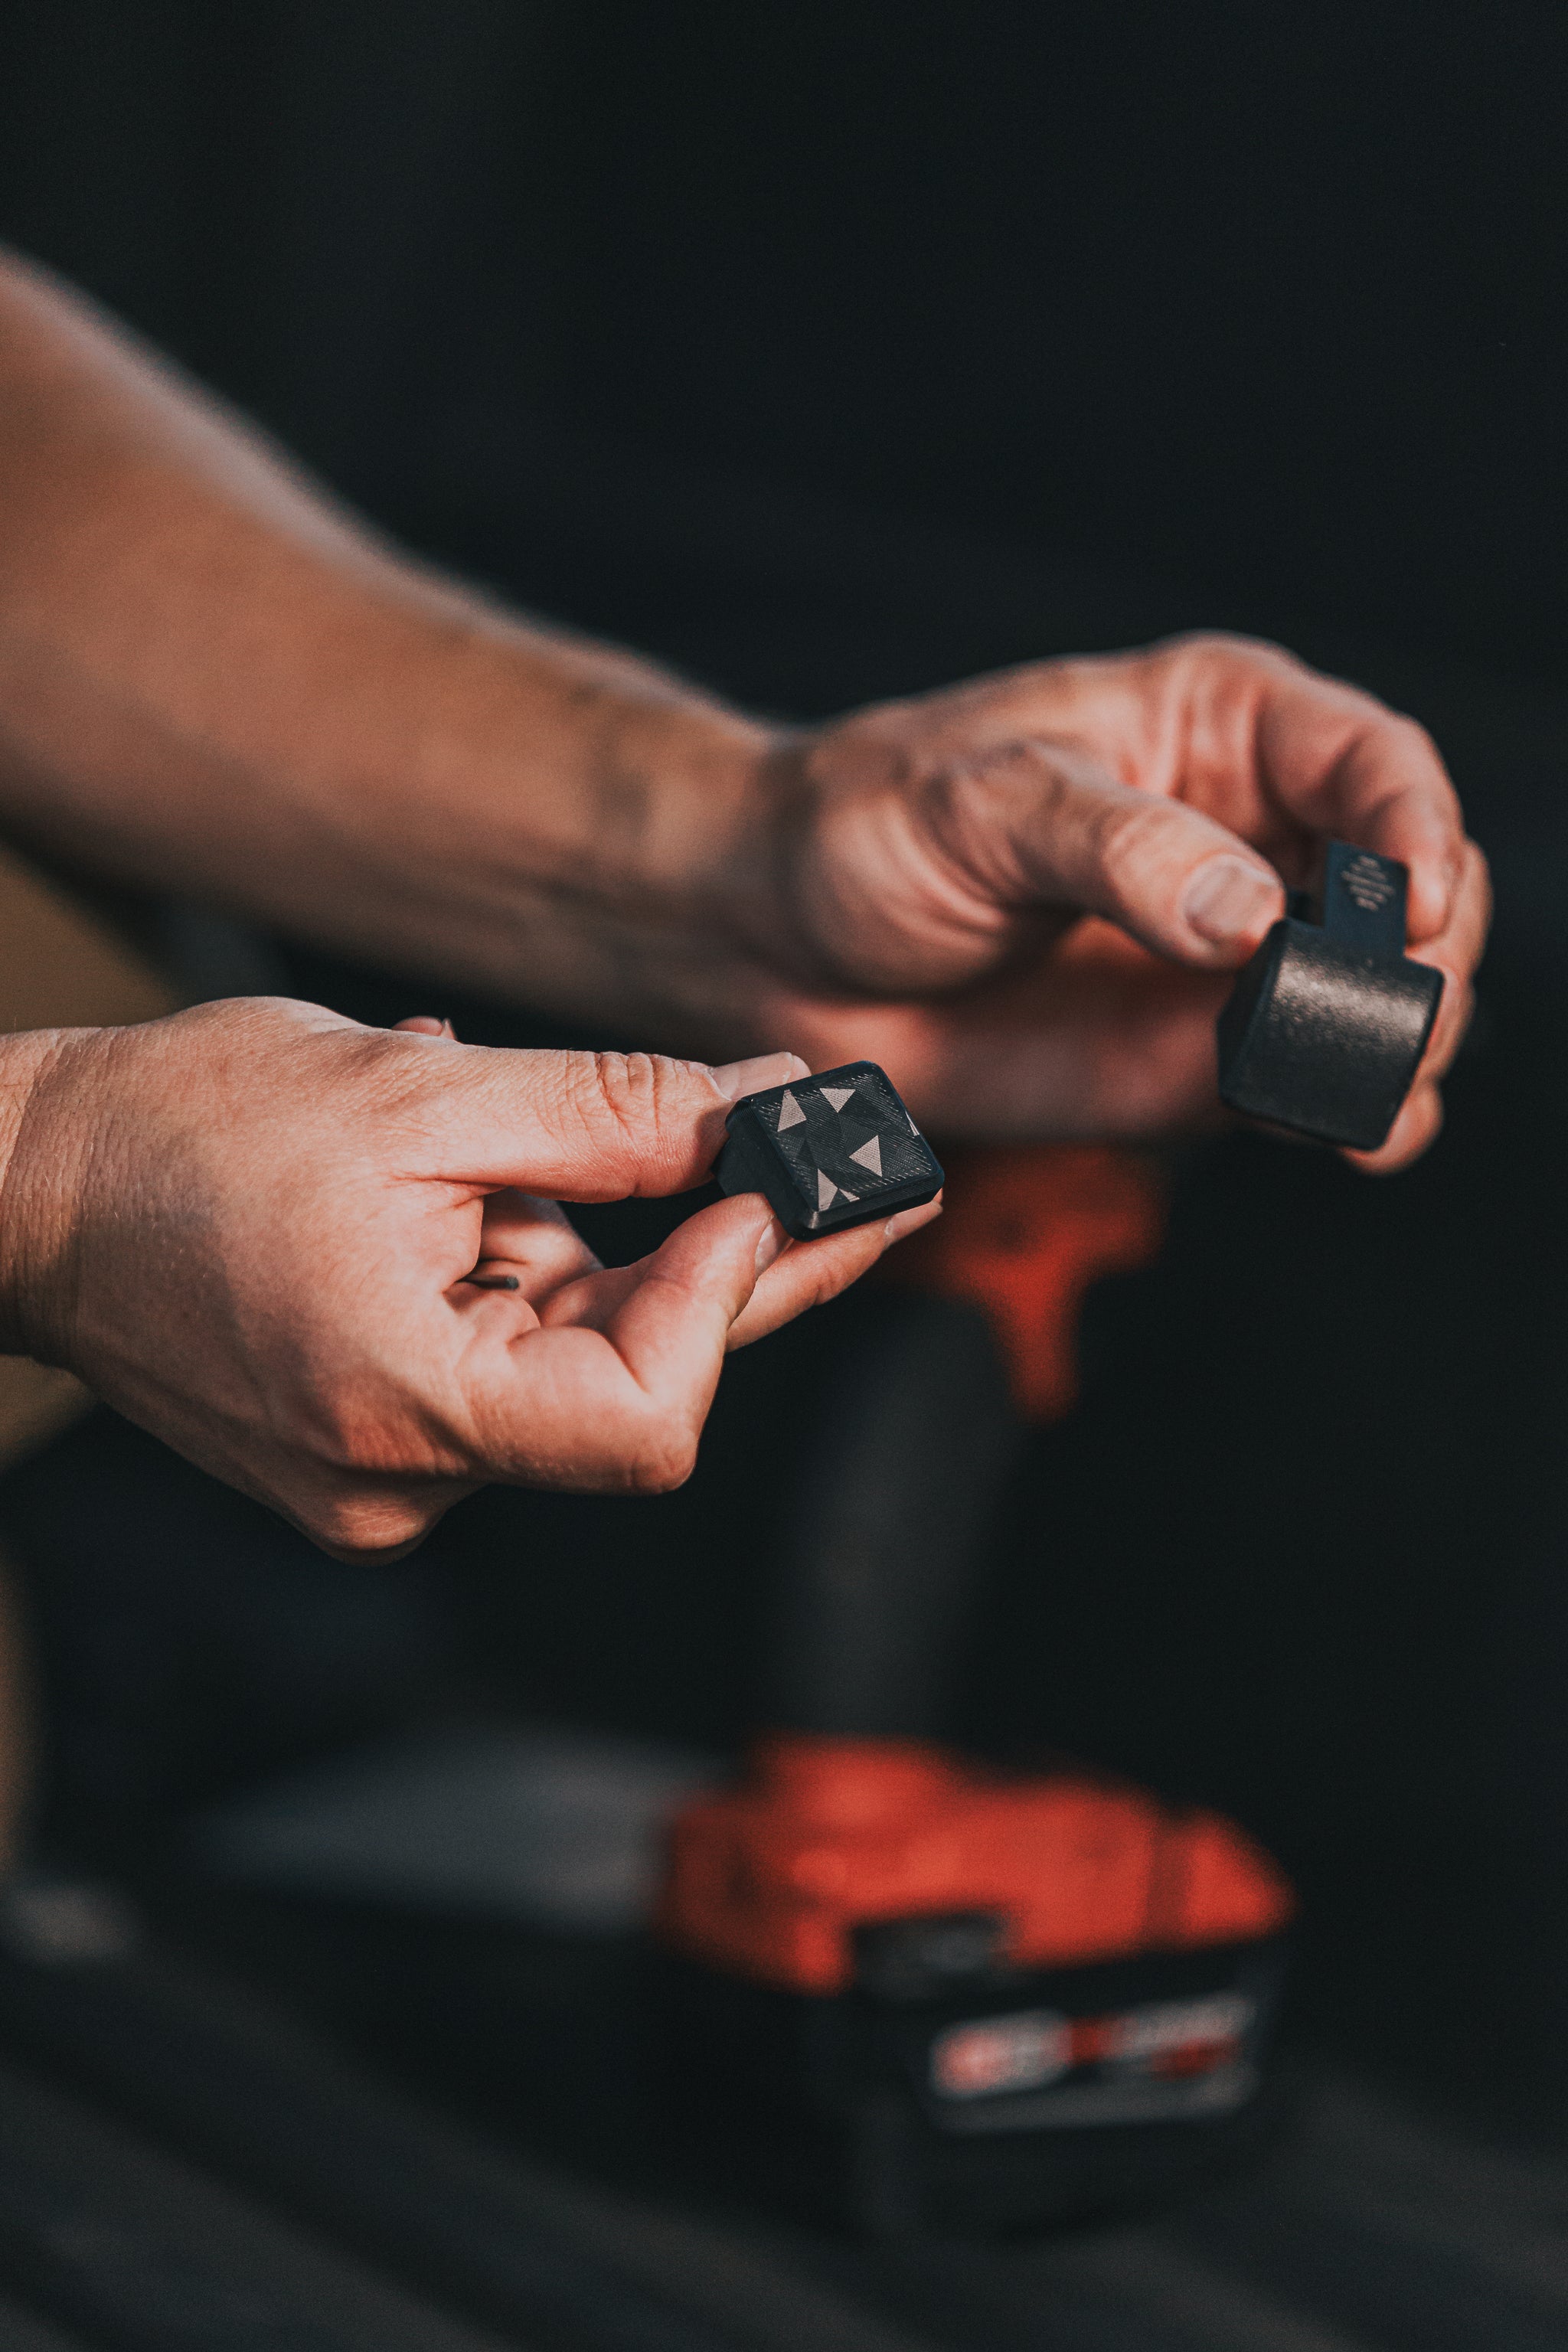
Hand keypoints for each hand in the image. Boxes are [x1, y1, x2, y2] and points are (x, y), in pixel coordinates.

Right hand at [0, 1001, 937, 1557]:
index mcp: (403, 1412)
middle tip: (829, 1159)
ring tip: (500, 1136)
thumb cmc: (175, 1136)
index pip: (646, 1421)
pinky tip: (473, 1180)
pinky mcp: (379, 1442)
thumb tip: (766, 1118)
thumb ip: (614, 1117)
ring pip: (576, 1359)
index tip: (762, 1188)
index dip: (729, 1302)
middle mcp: (402, 1483)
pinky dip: (530, 1261)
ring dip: (595, 1240)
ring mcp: (387, 1475)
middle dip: (724, 1256)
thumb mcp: (421, 1095)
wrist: (28, 1188)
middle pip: (633, 1386)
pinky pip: (509, 1355)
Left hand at [749, 634, 1489, 1169]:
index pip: (1372, 760)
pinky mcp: (1199, 1060)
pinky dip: (1349, 1117)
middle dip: (1424, 955)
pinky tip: (1351, 1137)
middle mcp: (1252, 839)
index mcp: (1219, 729)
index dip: (1415, 826)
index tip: (1413, 902)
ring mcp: (1235, 959)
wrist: (775, 946)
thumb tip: (1248, 915)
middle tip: (1379, 1014)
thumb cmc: (864, 827)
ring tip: (1360, 1089)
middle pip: (1412, 887)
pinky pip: (1310, 1090)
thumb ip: (1120, 850)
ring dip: (1399, 1046)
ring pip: (1383, 997)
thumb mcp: (980, 801)